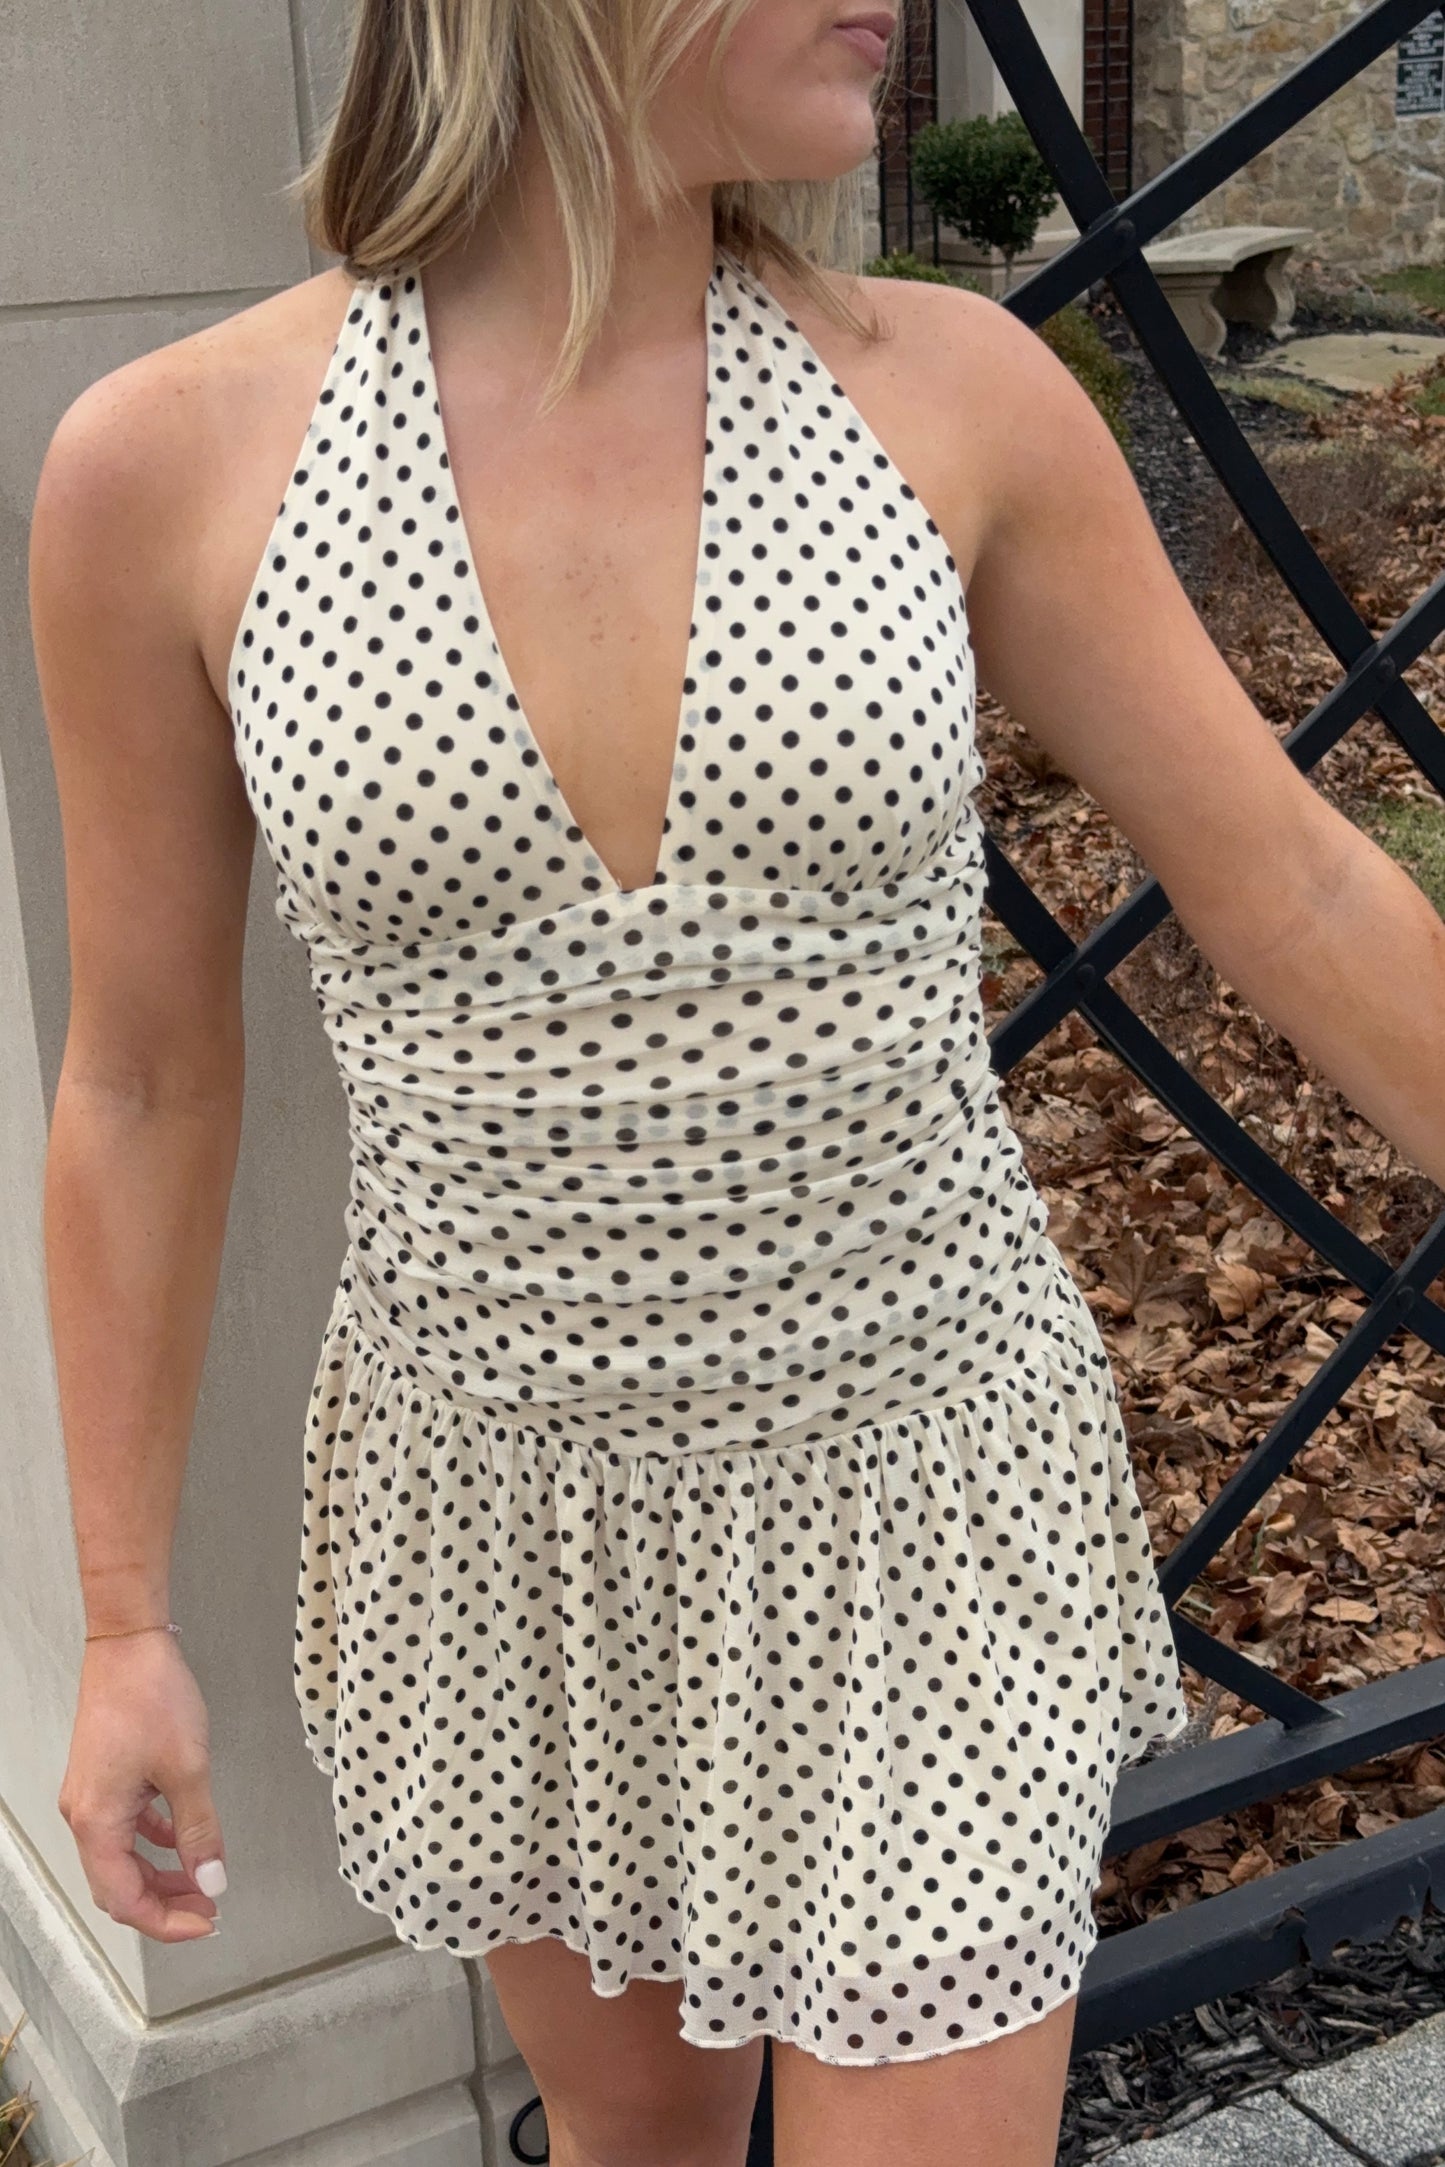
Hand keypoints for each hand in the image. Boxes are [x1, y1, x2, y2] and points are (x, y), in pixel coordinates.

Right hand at [60, 1631, 224, 1942]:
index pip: (125, 1899)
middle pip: (119, 1885)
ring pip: (123, 1857)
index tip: (206, 1921)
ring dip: (161, 1873)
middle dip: (164, 1903)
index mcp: (97, 1821)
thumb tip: (212, 1880)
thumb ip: (200, 1830)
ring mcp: (91, 1796)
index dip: (166, 1921)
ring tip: (203, 1877)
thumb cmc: (150, 1696)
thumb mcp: (188, 1768)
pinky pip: (126, 1827)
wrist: (129, 1644)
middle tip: (209, 1906)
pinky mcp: (104, 1778)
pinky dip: (154, 1840)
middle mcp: (85, 1815)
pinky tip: (183, 1838)